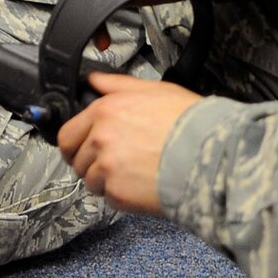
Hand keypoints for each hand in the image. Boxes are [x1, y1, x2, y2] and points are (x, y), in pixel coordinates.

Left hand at [57, 72, 201, 215]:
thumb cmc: (189, 123)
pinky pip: (107, 197)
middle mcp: (100, 138)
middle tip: (106, 164)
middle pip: (74, 158)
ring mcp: (107, 167)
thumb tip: (94, 80)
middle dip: (87, 162)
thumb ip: (117, 84)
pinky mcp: (117, 193)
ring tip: (132, 173)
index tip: (83, 147)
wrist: (209, 155)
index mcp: (105, 110)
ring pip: (90, 180)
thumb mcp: (154, 90)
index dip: (76, 142)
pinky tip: (140, 184)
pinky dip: (120, 195)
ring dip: (105, 180)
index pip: (68, 132)